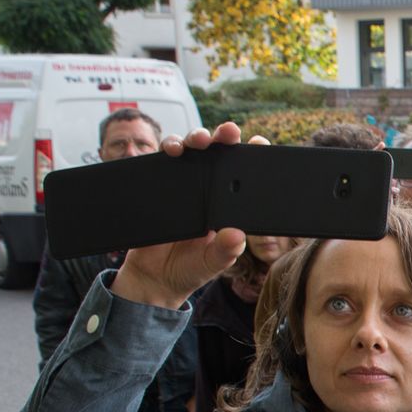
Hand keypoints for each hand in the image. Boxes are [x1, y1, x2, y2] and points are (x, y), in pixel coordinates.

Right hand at [115, 123, 254, 307]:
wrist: (153, 278)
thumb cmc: (190, 269)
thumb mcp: (213, 263)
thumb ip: (226, 251)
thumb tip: (236, 235)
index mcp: (228, 205)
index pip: (244, 175)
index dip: (251, 156)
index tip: (258, 142)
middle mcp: (208, 189)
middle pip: (219, 154)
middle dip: (224, 138)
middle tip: (228, 132)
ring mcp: (184, 184)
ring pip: (192, 150)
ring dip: (195, 137)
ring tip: (199, 140)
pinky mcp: (161, 184)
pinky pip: (164, 160)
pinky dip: (168, 148)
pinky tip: (172, 150)